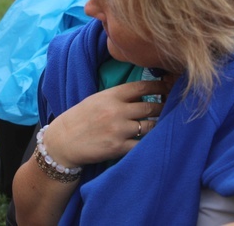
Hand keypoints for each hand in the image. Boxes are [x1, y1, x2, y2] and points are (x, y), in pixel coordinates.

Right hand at [43, 80, 167, 167]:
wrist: (63, 141)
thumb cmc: (79, 118)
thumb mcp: (95, 99)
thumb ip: (116, 96)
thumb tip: (139, 94)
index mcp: (110, 96)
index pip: (141, 87)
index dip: (158, 86)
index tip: (167, 87)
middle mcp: (117, 111)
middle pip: (150, 107)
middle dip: (163, 107)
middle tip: (170, 108)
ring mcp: (119, 130)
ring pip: (150, 126)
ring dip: (158, 125)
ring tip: (163, 125)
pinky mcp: (119, 147)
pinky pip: (142, 144)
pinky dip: (149, 143)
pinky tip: (153, 141)